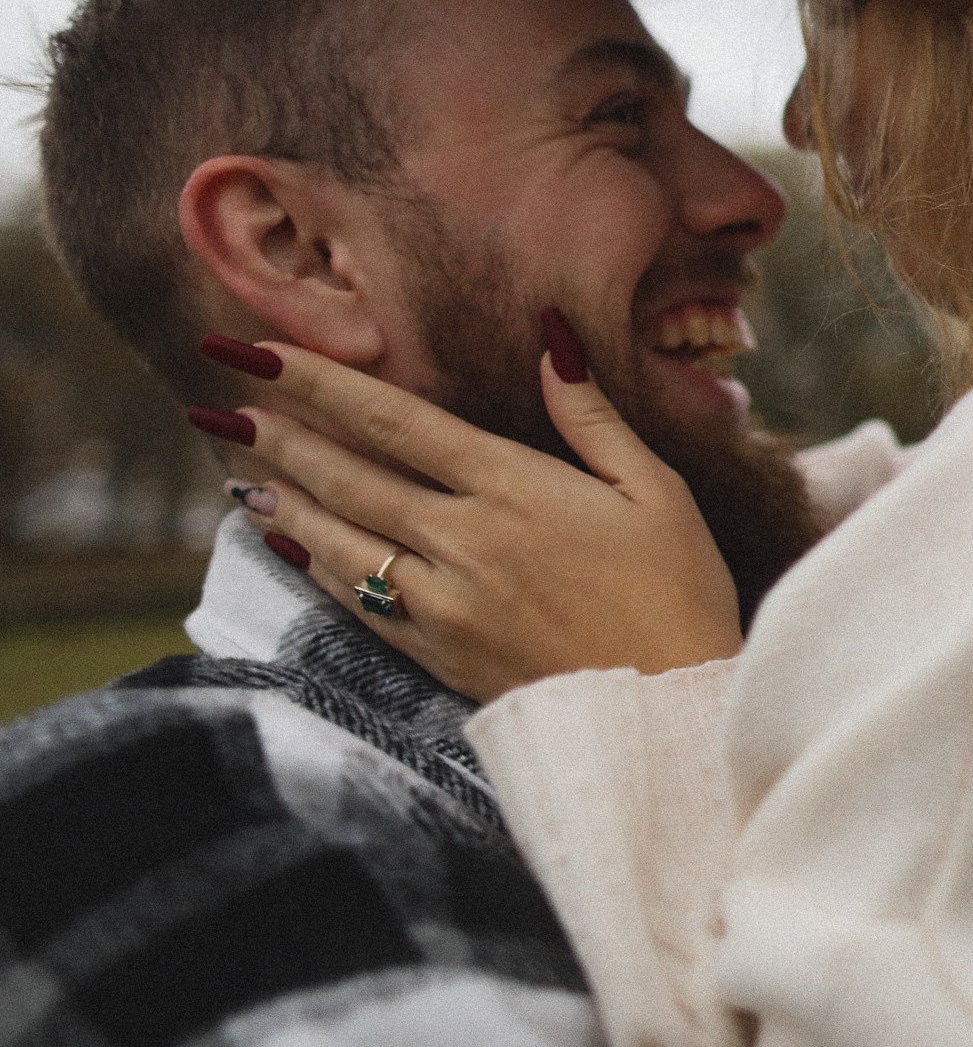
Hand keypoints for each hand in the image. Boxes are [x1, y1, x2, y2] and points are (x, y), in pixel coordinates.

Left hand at [199, 324, 742, 701]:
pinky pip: (356, 600)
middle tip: (221, 402)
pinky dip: (313, 564)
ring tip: (238, 467)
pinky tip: (287, 542)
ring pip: (339, 538)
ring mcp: (443, 602)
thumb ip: (591, 416)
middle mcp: (465, 541)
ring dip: (283, 498)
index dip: (323, 383)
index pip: (397, 421)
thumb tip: (552, 336)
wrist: (667, 710)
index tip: (266, 351)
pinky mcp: (437, 652)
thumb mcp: (655, 490)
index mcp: (517, 489)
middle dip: (281, 434)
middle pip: (350, 476)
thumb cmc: (677, 592)